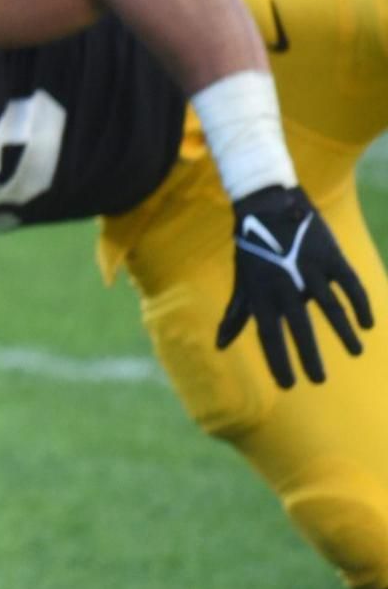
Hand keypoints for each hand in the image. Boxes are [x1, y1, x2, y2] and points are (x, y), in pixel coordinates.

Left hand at [216, 186, 373, 387]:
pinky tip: (368, 323)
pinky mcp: (330, 256)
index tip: (287, 385)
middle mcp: (284, 284)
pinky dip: (360, 304)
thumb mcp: (242, 280)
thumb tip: (220, 345)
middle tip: (319, 380)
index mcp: (261, 293)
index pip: (268, 335)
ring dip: (343, 332)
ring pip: (330, 307)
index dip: (277, 360)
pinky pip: (350, 284)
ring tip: (355, 352)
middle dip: (309, 355)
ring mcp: (309, 269)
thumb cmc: (252, 247)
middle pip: (299, 327)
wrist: (266, 203)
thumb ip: (236, 314)